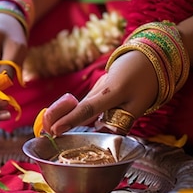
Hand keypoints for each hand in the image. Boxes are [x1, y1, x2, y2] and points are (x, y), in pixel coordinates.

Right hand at [42, 50, 158, 135]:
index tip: (56, 129)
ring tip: (52, 129)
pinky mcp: (96, 90)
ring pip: (80, 106)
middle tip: (47, 132)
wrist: (145, 58)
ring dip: (67, 116)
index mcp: (112, 92)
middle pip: (77, 106)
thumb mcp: (139, 105)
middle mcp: (99, 89)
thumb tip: (104, 135)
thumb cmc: (145, 82)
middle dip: (59, 117)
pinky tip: (69, 123)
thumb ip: (122, 122)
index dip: (71, 120)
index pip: (88, 108)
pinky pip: (86, 105)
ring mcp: (96, 88)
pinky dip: (77, 114)